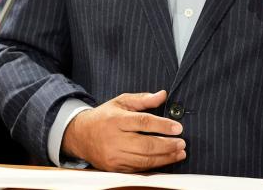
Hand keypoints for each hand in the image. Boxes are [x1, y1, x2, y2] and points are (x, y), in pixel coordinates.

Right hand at [61, 90, 185, 171]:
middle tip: (182, 142)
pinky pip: (138, 168)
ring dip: (165, 157)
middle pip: (146, 145)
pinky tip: (165, 160)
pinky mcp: (114, 168)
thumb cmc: (104, 116)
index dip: (162, 125)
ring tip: (179, 152)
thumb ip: (142, 99)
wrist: (80, 135)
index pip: (143, 122)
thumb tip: (162, 95)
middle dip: (167, 145)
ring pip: (144, 160)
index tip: (178, 127)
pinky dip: (154, 166)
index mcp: (116, 120)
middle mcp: (114, 139)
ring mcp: (114, 156)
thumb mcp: (121, 102)